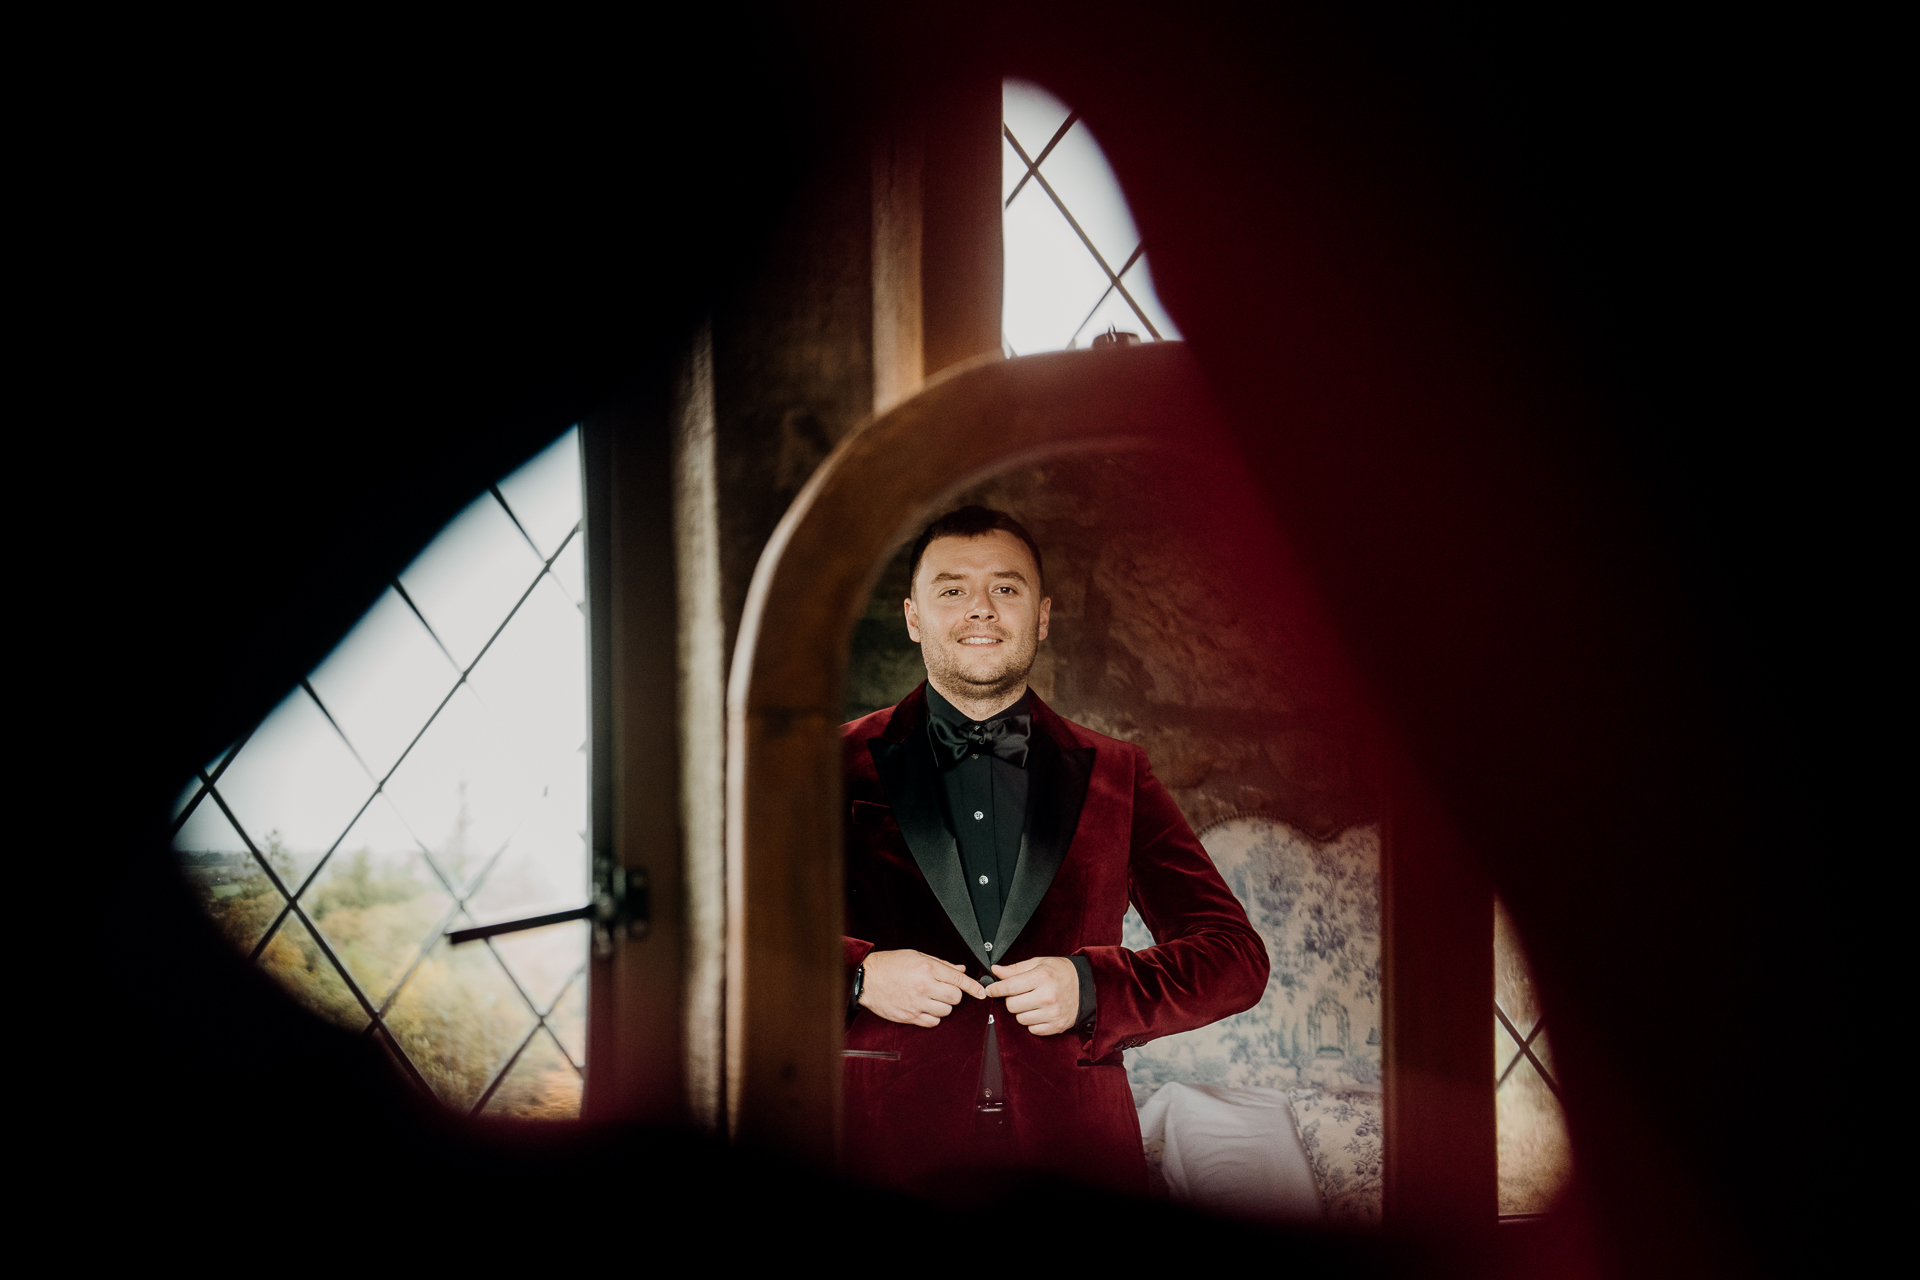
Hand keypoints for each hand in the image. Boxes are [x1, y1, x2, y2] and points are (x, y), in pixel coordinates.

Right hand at [859, 949, 986, 1026]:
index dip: (973, 987)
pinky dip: (933, 1016)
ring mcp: (917, 1003)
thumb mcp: (916, 956)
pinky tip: (926, 1007)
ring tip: (932, 998)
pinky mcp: (910, 1017)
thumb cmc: (889, 965)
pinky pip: (933, 1022)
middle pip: (955, 998)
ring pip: (946, 1011)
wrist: (867, 979)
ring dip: (944, 1005)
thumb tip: (960, 969)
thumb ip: (941, 963)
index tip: (981, 992)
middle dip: (954, 994)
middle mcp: (924, 986)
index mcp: (927, 968)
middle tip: (945, 989)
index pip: (958, 979)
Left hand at [985, 957, 1079, 1035]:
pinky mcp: (1056, 1025)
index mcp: (1042, 977)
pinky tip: (1040, 1011)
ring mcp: (1052, 1013)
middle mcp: (1047, 996)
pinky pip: (1032, 1029)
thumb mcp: (1040, 963)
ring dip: (1022, 1011)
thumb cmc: (1063, 973)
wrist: (1088, 987)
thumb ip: (1016, 968)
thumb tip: (996, 971)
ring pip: (1020, 1019)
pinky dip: (1032, 1022)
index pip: (1009, 986)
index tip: (990, 990)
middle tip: (1021, 993)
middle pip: (1012, 1005)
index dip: (996, 989)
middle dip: (1012, 999)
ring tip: (1033, 1002)